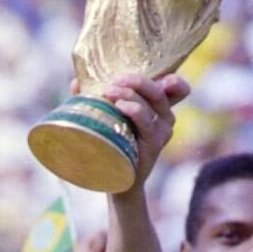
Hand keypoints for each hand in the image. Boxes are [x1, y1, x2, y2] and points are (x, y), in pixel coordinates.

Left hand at [102, 72, 189, 187]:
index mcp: (158, 108)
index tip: (155, 74)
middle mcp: (165, 118)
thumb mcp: (108, 118)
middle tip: (115, 81)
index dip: (173, 79)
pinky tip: (120, 107)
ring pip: (152, 103)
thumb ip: (95, 99)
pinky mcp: (154, 145)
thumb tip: (75, 83)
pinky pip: (147, 123)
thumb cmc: (112, 145)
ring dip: (130, 94)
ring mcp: (162, 132)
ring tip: (109, 92)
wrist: (114, 178)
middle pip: (161, 90)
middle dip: (138, 81)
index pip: (177, 88)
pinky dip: (134, 110)